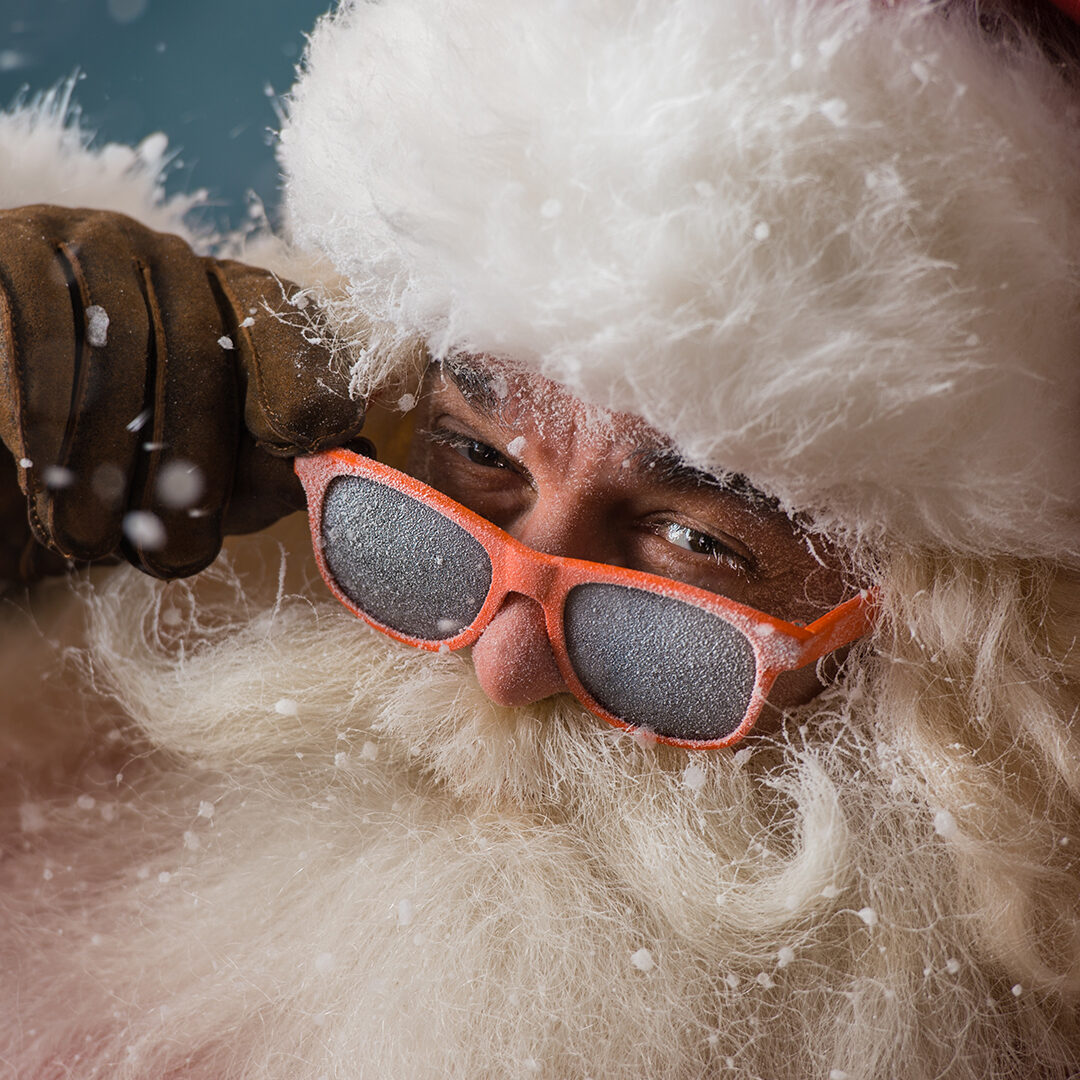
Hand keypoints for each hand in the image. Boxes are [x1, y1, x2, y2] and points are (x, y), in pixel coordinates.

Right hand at [0, 205, 364, 580]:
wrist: (3, 461)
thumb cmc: (122, 470)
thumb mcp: (208, 482)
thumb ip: (275, 470)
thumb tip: (360, 456)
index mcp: (232, 299)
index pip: (283, 319)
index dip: (300, 376)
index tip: (304, 436)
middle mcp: (170, 260)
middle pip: (199, 347)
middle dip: (190, 459)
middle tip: (175, 552)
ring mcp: (90, 240)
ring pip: (115, 340)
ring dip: (104, 453)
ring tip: (92, 538)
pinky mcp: (15, 247)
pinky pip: (35, 322)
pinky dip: (37, 406)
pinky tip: (38, 470)